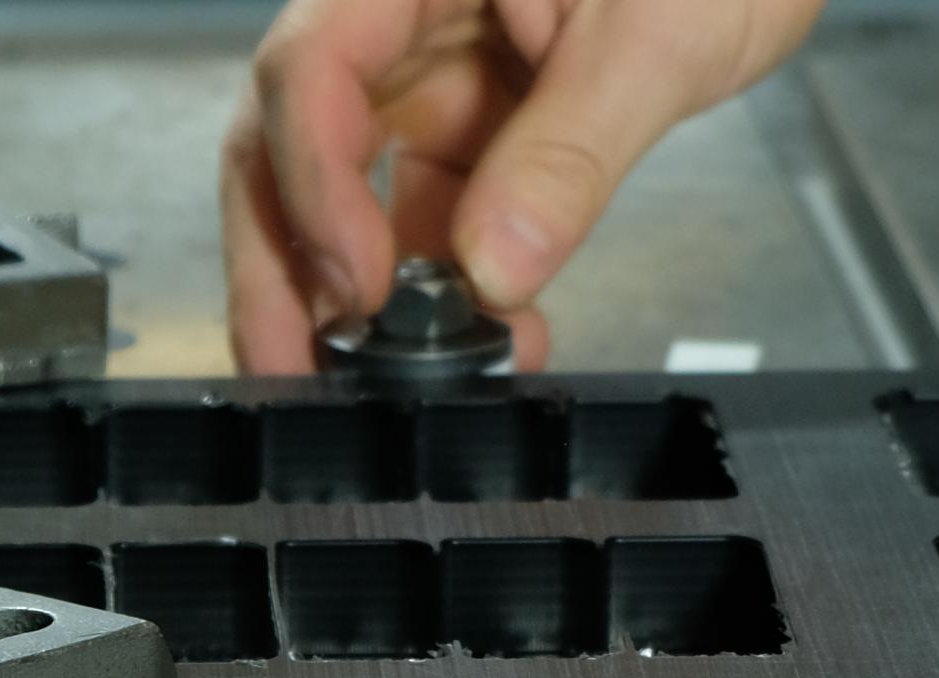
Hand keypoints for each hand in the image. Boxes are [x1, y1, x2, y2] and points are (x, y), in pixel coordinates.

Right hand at [220, 0, 822, 373]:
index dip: (314, 181)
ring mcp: (439, 73)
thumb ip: (570, 152)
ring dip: (355, 292)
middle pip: (292, 135)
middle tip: (290, 367)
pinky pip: (434, 211)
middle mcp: (408, 15)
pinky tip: (477, 343)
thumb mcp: (656, 40)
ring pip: (351, 188)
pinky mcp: (480, 125)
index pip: (316, 65)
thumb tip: (495, 266)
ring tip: (372, 380)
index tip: (359, 282)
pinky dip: (441, 287)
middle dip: (282, 258)